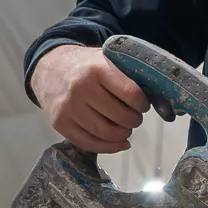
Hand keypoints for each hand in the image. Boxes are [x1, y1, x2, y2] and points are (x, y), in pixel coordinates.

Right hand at [31, 44, 150, 153]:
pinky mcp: (60, 124)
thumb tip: (159, 99)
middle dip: (134, 120)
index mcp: (97, 69)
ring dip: (123, 134)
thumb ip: (128, 74)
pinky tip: (120, 142)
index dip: (142, 104)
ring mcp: (69, 108)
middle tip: (134, 117)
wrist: (49, 68)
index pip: (131, 94)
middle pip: (121, 117)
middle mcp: (81, 89)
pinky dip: (109, 147)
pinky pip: (89, 144)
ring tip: (125, 128)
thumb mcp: (106, 59)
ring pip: (107, 133)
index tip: (142, 104)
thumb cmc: (85, 65)